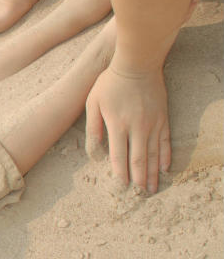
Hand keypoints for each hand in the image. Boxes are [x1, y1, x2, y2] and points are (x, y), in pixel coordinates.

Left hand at [85, 65, 169, 193]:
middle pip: (138, 160)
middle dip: (138, 179)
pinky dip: (165, 157)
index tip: (120, 188)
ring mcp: (153, 123)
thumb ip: (92, 129)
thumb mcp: (93, 103)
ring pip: (153, 154)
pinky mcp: (163, 118)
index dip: (120, 174)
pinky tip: (163, 169)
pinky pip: (165, 142)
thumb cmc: (110, 82)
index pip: (118, 157)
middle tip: (138, 195)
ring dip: (151, 173)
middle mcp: (137, 127)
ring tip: (150, 189)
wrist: (138, 63)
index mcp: (117, 125)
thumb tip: (93, 153)